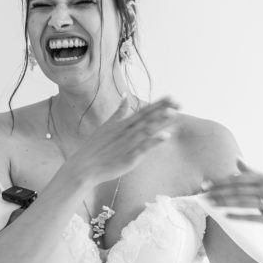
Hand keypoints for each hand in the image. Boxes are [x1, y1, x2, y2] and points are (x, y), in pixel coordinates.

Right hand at [62, 96, 179, 184]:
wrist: (84, 167)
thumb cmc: (94, 148)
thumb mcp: (106, 125)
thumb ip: (118, 112)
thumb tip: (125, 96)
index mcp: (122, 124)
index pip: (143, 111)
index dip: (159, 104)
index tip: (172, 97)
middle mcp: (126, 132)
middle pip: (147, 118)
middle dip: (163, 110)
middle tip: (179, 102)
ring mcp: (127, 144)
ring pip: (147, 130)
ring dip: (160, 122)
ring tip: (174, 113)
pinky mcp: (128, 157)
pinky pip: (143, 148)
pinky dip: (154, 141)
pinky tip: (165, 136)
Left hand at [204, 159, 262, 236]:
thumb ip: (253, 172)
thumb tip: (237, 160)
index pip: (239, 179)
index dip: (220, 182)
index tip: (205, 184)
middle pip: (238, 191)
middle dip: (218, 193)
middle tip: (203, 195)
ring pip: (243, 203)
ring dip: (224, 204)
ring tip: (210, 205)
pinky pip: (252, 217)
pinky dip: (238, 216)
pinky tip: (225, 216)